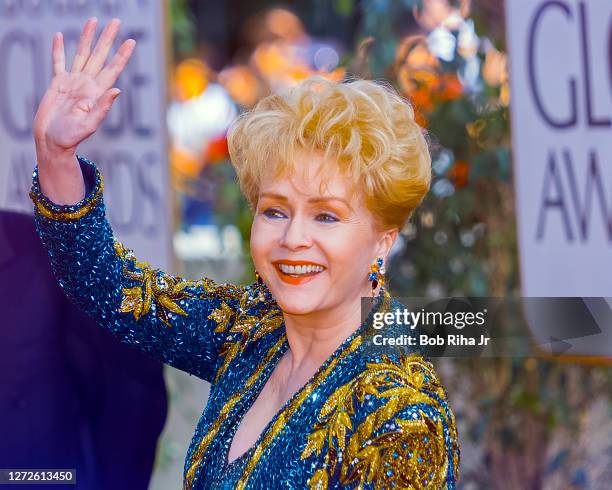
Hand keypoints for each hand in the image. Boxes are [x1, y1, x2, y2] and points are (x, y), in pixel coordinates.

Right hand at [34, 17, 134, 161]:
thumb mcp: (89, 124)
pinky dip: (59, 49)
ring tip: (93, 21)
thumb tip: (117, 90)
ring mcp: (73, 83)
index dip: (122, 55)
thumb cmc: (71, 137)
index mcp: (97, 93)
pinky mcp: (58, 84)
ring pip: (82, 54)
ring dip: (88, 38)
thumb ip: (103, 107)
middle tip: (116, 21)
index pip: (112, 69)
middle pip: (100, 56)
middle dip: (108, 39)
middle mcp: (87, 85)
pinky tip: (60, 36)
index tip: (131, 41)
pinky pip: (58, 62)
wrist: (52, 142)